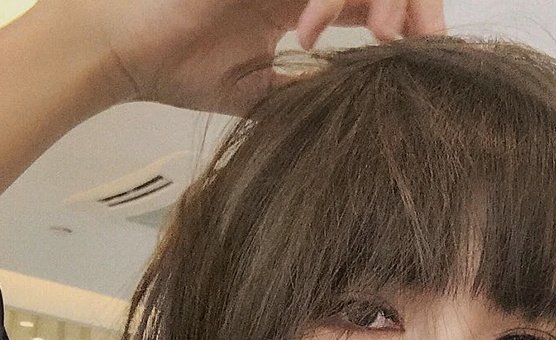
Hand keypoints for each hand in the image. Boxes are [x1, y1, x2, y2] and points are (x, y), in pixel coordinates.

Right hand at [61, 0, 446, 116]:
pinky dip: (333, 0)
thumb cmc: (182, 69)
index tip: (426, 55)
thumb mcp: (259, 91)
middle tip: (426, 38)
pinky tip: (357, 20)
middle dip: (407, 4)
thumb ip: (301, 90)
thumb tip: (346, 111)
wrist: (126, 55)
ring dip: (378, 0)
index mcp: (298, 5)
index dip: (403, 21)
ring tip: (390, 34)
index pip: (365, 2)